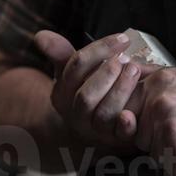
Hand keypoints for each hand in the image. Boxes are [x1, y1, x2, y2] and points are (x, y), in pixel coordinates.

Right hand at [34, 30, 157, 151]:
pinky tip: (133, 113)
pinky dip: (126, 125)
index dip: (100, 49)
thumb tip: (40, 36)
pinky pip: (119, 134)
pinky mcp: (114, 139)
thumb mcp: (71, 72)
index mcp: (63, 92)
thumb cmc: (86, 90)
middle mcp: (75, 112)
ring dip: (120, 91)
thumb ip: (60, 52)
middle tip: (126, 59)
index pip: (77, 66)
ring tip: (135, 71)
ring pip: (103, 113)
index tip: (123, 38)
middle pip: (86, 95)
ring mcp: (94, 128)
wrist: (91, 129)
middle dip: (107, 73)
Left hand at [134, 66, 175, 175]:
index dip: (144, 121)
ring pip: (155, 155)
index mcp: (158, 84)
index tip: (165, 123)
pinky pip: (171, 170)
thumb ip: (156, 75)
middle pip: (140, 136)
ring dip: (173, 155)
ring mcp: (167, 130)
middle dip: (158, 140)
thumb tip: (129, 68)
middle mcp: (158, 105)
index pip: (129, 109)